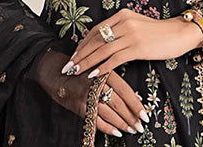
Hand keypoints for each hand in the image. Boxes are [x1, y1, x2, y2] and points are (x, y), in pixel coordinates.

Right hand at [32, 47, 149, 137]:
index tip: (145, 115)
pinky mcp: (78, 105)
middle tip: (141, 126)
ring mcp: (86, 95)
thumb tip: (134, 99)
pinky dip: (107, 128)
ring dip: (122, 124)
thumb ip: (114, 81)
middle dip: (131, 117)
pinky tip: (117, 132)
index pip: (125, 90)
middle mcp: (96, 83)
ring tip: (132, 130)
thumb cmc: (83, 71)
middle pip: (118, 103)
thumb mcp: (100, 69)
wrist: (56, 72)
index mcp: (105, 72)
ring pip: (108, 113)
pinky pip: (95, 120)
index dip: (136, 104)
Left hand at [62, 8, 202, 79]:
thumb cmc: (159, 32)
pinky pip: (115, 59)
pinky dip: (102, 68)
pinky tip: (94, 75)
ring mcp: (131, 35)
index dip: (83, 43)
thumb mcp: (137, 25)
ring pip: (102, 50)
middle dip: (80, 54)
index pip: (96, 30)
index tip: (75, 54)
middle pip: (95, 40)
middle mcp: (124, 22)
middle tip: (69, 66)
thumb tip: (104, 43)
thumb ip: (121, 30)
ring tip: (76, 72)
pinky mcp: (138, 47)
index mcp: (122, 15)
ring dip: (87, 63)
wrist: (180, 33)